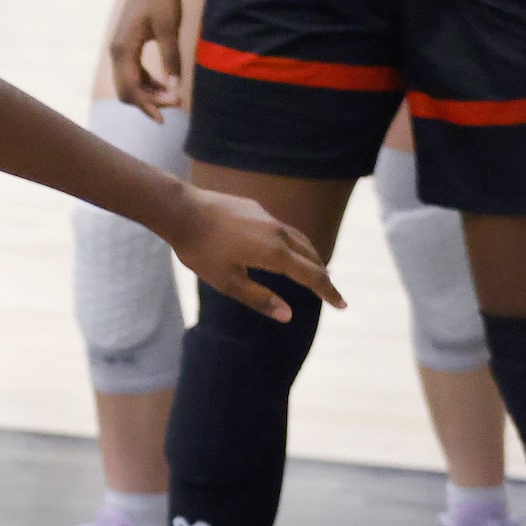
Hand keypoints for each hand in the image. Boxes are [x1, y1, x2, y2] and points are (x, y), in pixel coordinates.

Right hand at [108, 0, 188, 119]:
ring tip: (173, 96)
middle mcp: (117, 53)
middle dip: (149, 102)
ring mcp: (120, 50)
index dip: (148, 104)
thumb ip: (171, 58)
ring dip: (148, 93)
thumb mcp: (170, 27)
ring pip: (129, 83)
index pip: (131, 88)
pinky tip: (164, 84)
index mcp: (124, 50)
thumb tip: (174, 86)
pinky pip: (133, 72)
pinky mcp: (126, 46)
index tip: (167, 115)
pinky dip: (147, 82)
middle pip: (127, 90)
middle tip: (176, 104)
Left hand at [164, 187, 346, 321]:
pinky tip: (284, 251)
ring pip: (300, 240)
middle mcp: (279, 233)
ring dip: (311, 258)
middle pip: (311, 257)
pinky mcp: (257, 209)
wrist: (182, 211)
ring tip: (315, 272)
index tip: (342, 305)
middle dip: (322, 277)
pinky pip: (284, 230)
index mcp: (275, 253)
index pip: (312, 276)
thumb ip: (259, 299)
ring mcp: (269, 218)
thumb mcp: (227, 282)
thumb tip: (289, 315)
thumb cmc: (201, 251)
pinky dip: (294, 244)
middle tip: (331, 294)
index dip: (328, 292)